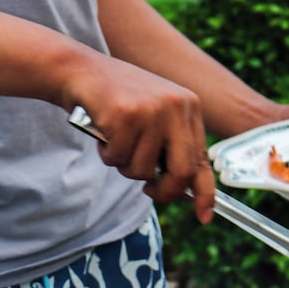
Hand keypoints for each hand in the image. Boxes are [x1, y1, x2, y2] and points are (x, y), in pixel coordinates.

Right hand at [73, 58, 214, 223]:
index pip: (202, 159)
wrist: (83, 70)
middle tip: (149, 191)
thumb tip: (186, 188)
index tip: (204, 217)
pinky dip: (107, 154)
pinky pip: (118, 158)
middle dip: (164, 191)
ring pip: (143, 170)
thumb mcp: (156, 116)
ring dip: (125, 165)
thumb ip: (172, 146)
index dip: (205, 193)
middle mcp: (176, 107)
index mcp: (190, 107)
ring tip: (117, 141)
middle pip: (181, 173)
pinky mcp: (125, 115)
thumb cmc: (119, 100)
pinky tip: (103, 132)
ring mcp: (151, 110)